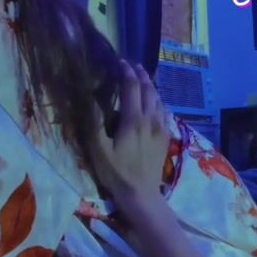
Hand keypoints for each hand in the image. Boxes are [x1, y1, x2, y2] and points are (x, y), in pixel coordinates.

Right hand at [90, 61, 168, 209]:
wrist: (142, 194)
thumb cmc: (117, 173)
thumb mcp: (99, 150)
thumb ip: (95, 123)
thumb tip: (91, 98)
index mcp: (134, 120)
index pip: (132, 87)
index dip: (126, 72)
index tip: (120, 62)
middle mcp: (150, 119)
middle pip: (148, 89)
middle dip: (140, 74)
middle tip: (132, 64)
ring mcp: (161, 128)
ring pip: (158, 99)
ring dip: (150, 85)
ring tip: (143, 77)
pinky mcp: (165, 136)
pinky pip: (164, 111)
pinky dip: (158, 100)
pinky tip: (154, 101)